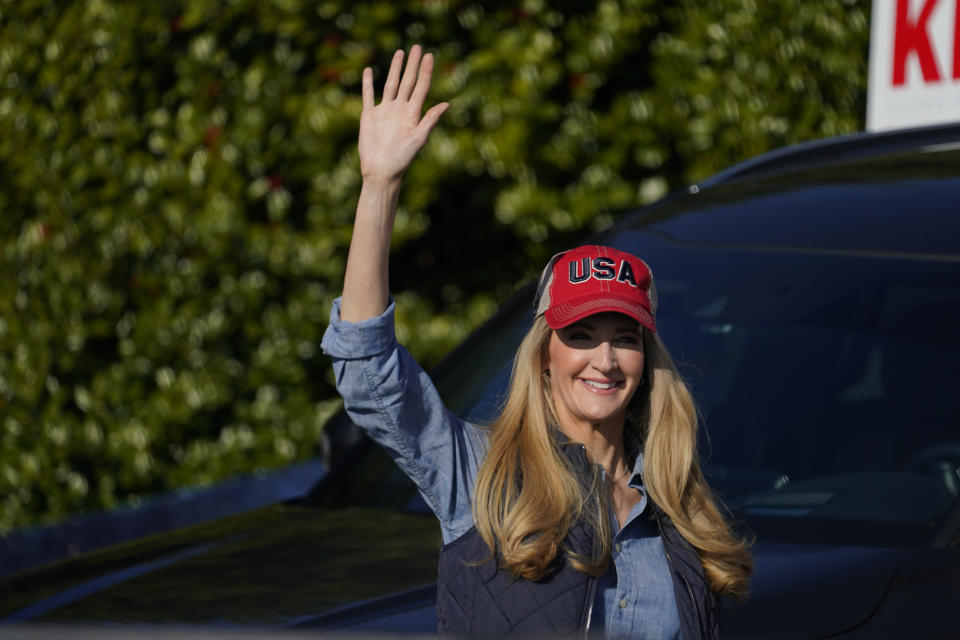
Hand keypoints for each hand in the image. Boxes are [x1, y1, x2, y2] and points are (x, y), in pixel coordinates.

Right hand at [358, 45, 448, 182]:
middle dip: (412, 64)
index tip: (430, 56)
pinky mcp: (369, 116)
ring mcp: (385, 111)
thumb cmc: (402, 159)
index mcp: (413, 114)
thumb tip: (447, 104)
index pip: (421, 87)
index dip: (426, 71)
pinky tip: (368, 70)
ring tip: (400, 53)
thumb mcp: (419, 139)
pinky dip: (367, 83)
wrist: (381, 171)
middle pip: (408, 81)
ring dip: (394, 68)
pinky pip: (368, 95)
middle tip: (417, 47)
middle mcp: (400, 110)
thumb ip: (430, 120)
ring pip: (390, 84)